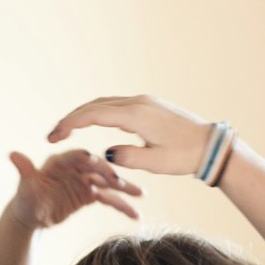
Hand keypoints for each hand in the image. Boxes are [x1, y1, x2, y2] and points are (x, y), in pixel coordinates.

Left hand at [8, 149, 141, 229]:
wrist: (31, 217)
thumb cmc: (26, 200)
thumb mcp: (26, 187)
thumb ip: (24, 170)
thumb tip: (12, 155)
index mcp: (61, 162)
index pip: (76, 157)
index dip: (86, 159)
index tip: (96, 161)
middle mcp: (76, 168)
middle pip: (97, 169)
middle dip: (110, 175)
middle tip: (121, 183)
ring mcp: (85, 181)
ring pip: (107, 183)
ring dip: (124, 189)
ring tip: (140, 195)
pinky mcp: (91, 195)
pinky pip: (108, 199)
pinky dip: (121, 206)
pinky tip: (135, 214)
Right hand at [48, 95, 210, 174]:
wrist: (212, 146)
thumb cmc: (186, 156)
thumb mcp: (155, 163)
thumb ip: (127, 157)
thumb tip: (107, 154)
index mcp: (136, 115)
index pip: (93, 115)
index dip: (70, 124)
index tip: (53, 136)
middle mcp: (138, 103)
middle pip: (94, 105)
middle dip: (71, 118)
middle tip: (53, 134)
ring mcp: (144, 101)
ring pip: (104, 103)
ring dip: (84, 114)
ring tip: (68, 129)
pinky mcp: (149, 105)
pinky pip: (116, 105)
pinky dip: (98, 113)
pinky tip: (92, 123)